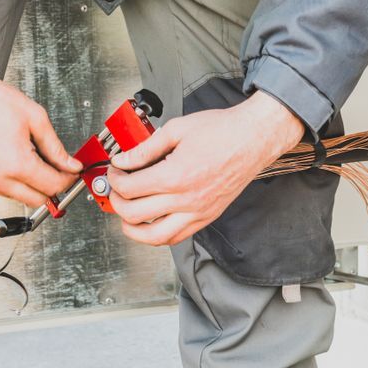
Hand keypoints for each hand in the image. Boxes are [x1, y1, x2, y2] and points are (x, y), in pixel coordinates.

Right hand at [0, 51, 81, 206]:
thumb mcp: (35, 118)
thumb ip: (56, 147)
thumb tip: (70, 164)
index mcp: (16, 163)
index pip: (52, 187)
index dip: (68, 180)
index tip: (72, 174)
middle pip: (37, 200)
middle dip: (51, 187)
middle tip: (58, 171)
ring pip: (17, 196)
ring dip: (29, 184)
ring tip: (30, 157)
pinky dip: (9, 180)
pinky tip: (10, 158)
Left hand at [106, 91, 304, 245]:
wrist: (253, 138)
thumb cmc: (223, 131)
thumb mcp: (177, 129)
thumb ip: (146, 148)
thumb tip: (124, 159)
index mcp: (175, 175)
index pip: (129, 188)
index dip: (114, 178)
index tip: (115, 170)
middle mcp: (185, 199)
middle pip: (134, 213)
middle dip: (117, 200)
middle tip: (116, 188)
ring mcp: (197, 212)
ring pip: (153, 236)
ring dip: (132, 228)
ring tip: (126, 215)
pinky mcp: (207, 217)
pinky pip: (176, 238)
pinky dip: (157, 236)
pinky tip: (151, 224)